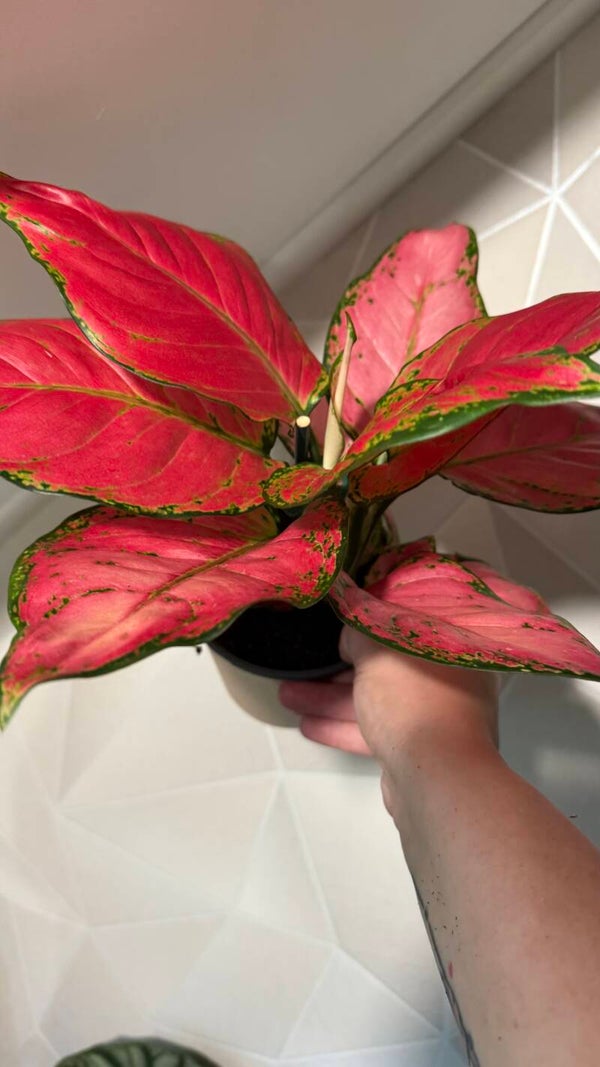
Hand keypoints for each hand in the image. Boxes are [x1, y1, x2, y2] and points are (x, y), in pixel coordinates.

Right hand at [279, 626, 498, 770]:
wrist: (434, 777)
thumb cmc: (412, 699)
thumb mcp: (377, 651)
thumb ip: (359, 633)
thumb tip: (351, 636)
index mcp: (449, 649)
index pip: (405, 627)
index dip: (368, 624)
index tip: (339, 627)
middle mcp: (448, 681)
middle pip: (385, 667)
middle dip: (338, 669)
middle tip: (303, 665)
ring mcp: (432, 718)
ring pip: (376, 701)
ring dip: (331, 699)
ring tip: (288, 697)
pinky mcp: (415, 750)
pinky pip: (376, 730)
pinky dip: (344, 727)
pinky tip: (309, 725)